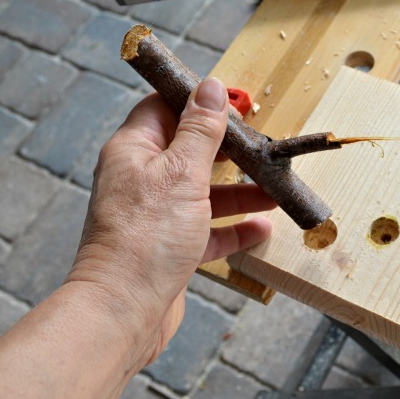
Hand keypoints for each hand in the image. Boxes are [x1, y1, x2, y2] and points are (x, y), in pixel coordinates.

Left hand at [67, 77, 274, 367]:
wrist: (124, 310)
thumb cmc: (146, 238)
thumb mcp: (182, 173)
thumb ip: (200, 131)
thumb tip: (212, 88)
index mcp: (133, 151)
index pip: (163, 109)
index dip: (198, 104)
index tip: (236, 109)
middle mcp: (140, 180)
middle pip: (189, 153)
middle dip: (229, 152)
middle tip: (264, 150)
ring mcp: (154, 216)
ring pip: (202, 194)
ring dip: (239, 192)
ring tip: (275, 192)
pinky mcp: (168, 249)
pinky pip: (206, 231)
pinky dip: (233, 229)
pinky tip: (262, 229)